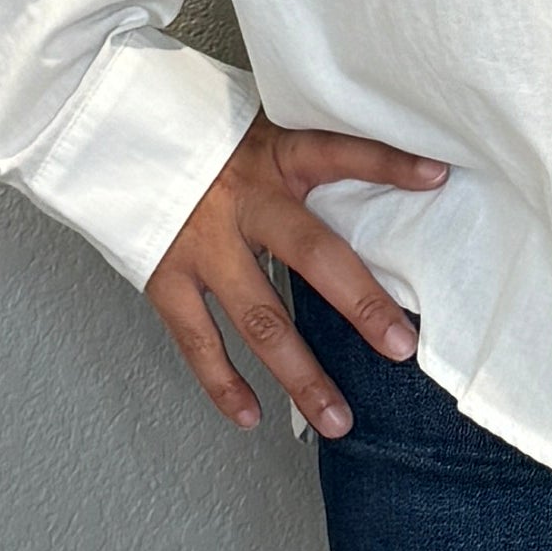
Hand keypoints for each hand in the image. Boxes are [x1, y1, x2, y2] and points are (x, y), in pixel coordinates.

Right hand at [147, 117, 446, 435]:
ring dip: (302, 374)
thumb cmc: (207, 142)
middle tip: (401, 348)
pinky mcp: (164, 277)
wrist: (115, 139)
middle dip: (360, 304)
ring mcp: (201, 244)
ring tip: (338, 420)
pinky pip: (198, 341)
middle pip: (310, 253)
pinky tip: (252, 415)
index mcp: (273, 156)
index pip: (338, 152)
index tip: (436, 176)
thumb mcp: (262, 131)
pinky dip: (223, 384)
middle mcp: (241, 202)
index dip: (387, 162)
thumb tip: (399, 177)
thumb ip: (311, 158)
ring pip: (259, 319)